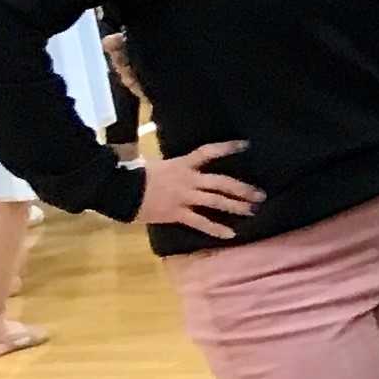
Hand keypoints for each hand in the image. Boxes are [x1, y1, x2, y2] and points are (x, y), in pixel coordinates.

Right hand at [134, 138, 261, 237]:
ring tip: (253, 211)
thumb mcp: (150, 159)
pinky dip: (216, 229)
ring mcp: (184, 197)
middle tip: (260, 194)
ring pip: (216, 201)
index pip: (208, 152)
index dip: (227, 147)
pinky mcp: (177, 213)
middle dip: (243, 188)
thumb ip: (163, 157)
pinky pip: (200, 222)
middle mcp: (187, 179)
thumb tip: (156, 143)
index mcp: (181, 164)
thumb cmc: (131, 173)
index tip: (246, 145)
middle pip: (221, 182)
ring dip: (236, 206)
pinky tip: (231, 234)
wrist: (117, 190)